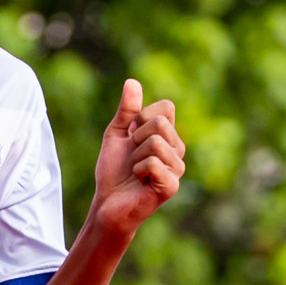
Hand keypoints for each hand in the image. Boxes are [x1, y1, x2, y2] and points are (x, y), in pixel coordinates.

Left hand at [92, 79, 185, 236]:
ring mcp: (177, 169)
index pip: (166, 107)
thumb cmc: (114, 171)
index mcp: (169, 136)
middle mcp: (178, 150)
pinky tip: (140, 181)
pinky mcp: (172, 185)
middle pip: (160, 123)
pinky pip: (152, 162)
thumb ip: (126, 110)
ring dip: (135, 156)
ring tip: (135, 171)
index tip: (131, 136)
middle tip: (132, 157)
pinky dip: (138, 170)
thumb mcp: (116, 134)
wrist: (107, 203)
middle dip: (135, 138)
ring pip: (155, 142)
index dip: (141, 117)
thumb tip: (132, 81)